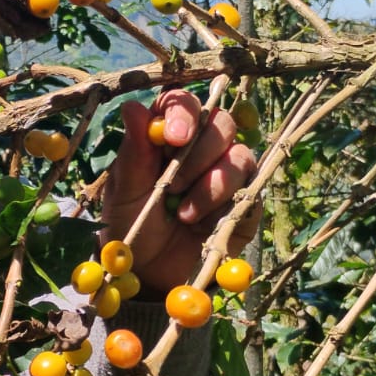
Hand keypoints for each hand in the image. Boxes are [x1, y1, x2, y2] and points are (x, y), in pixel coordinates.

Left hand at [101, 90, 259, 295]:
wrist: (150, 272)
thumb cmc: (132, 225)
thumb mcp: (124, 191)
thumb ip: (133, 153)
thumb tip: (133, 107)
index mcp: (169, 134)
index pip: (184, 102)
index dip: (183, 112)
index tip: (174, 137)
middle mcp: (202, 146)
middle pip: (220, 122)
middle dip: (198, 154)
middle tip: (172, 186)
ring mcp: (228, 172)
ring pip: (240, 155)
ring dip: (211, 185)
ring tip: (182, 214)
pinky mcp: (246, 199)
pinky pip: (250, 189)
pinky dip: (224, 207)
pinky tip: (202, 225)